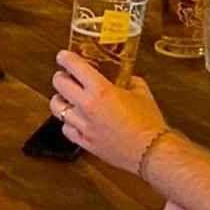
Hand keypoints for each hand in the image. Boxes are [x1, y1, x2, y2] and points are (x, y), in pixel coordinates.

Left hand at [50, 50, 167, 171]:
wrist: (153, 153)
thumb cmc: (149, 124)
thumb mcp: (142, 93)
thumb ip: (130, 81)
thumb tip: (125, 77)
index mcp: (101, 90)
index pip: (73, 66)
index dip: (65, 58)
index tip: (63, 57)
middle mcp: (87, 106)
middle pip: (58, 84)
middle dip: (61, 77)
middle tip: (66, 77)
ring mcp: (83, 125)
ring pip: (56, 107)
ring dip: (60, 100)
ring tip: (67, 99)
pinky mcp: (85, 142)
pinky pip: (66, 129)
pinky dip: (68, 123)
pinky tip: (76, 120)